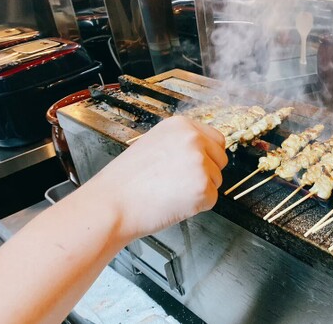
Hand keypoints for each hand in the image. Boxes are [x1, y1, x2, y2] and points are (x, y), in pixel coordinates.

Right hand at [79, 115, 227, 240]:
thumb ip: (181, 142)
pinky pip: (211, 199)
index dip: (207, 156)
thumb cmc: (126, 180)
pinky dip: (197, 206)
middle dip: (207, 173)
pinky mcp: (203, 188)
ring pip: (217, 180)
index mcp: (181, 126)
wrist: (111, 204)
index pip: (216, 139)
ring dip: (200, 189)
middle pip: (221, 159)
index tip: (194, 165)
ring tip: (170, 191)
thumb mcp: (154, 143)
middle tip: (179, 182)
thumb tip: (203, 149)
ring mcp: (200, 163)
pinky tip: (174, 202)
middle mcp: (193, 140)